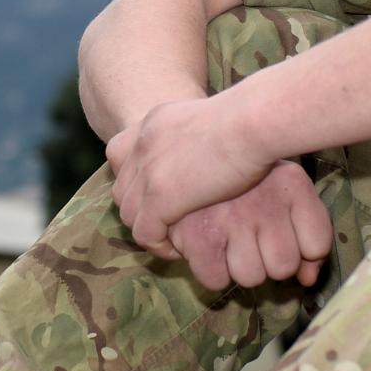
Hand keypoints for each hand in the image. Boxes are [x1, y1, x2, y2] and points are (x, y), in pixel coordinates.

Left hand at [107, 94, 274, 254]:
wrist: (252, 123)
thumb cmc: (251, 121)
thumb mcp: (211, 121)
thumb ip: (197, 137)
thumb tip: (208, 152)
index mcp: (154, 121)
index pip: (118, 154)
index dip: (133, 178)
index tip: (159, 193)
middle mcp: (143, 143)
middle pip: (121, 188)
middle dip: (140, 210)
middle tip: (167, 223)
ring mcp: (147, 170)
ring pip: (128, 214)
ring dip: (148, 231)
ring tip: (172, 240)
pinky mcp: (159, 196)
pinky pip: (143, 232)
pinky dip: (158, 246)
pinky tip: (178, 250)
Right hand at [164, 162, 334, 289]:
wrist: (189, 150)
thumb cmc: (240, 177)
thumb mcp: (283, 189)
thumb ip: (307, 239)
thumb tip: (308, 281)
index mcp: (293, 184)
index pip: (317, 245)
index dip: (303, 252)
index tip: (286, 236)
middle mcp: (267, 201)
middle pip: (283, 267)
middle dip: (266, 261)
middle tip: (249, 237)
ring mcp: (233, 218)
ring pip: (251, 276)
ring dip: (239, 268)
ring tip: (227, 241)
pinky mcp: (201, 234)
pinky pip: (216, 279)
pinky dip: (211, 272)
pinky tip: (208, 248)